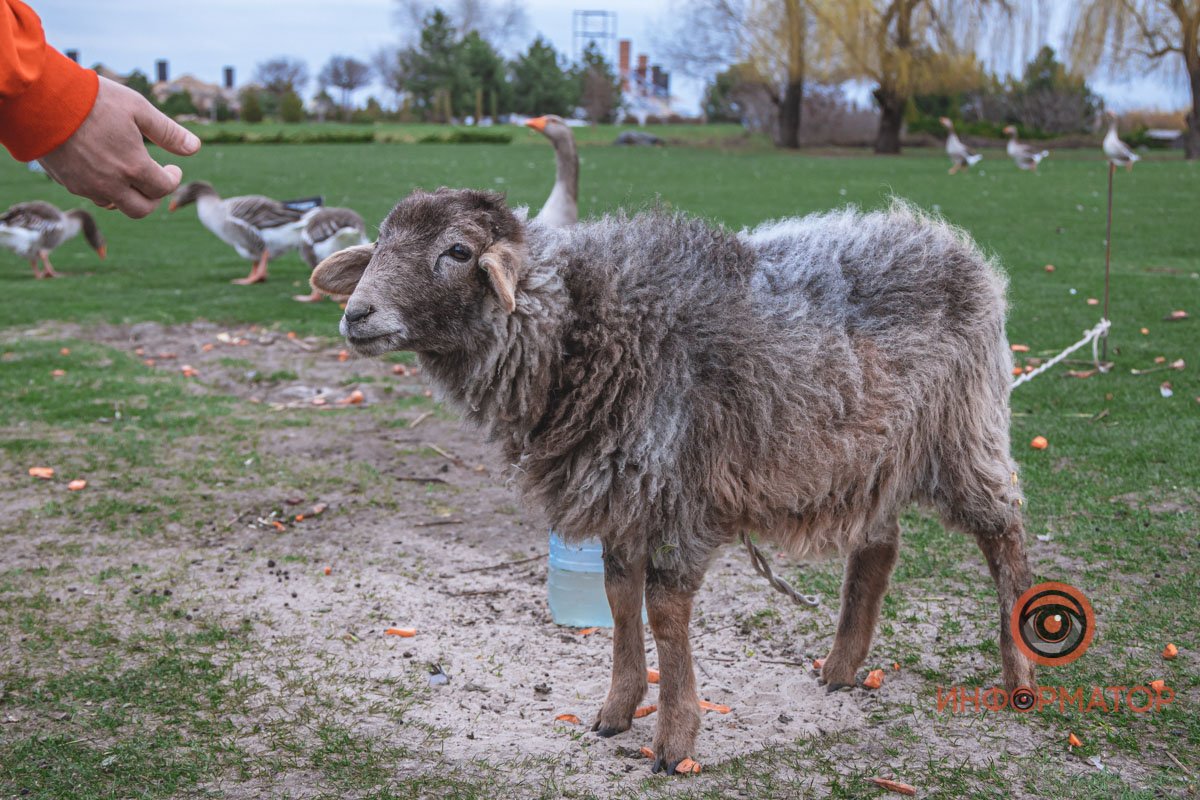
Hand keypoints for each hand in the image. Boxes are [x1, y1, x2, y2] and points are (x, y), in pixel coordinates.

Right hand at [38, 77, 200, 217]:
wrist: (42, 101)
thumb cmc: (93, 99)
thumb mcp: (137, 108)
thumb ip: (168, 131)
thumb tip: (195, 147)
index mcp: (133, 167)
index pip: (163, 187)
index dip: (173, 179)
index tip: (172, 168)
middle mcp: (111, 184)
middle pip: (142, 209)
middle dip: (154, 197)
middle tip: (155, 180)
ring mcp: (87, 186)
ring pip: (116, 205)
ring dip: (129, 196)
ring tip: (130, 174)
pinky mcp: (68, 183)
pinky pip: (93, 196)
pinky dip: (105, 190)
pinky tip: (105, 171)